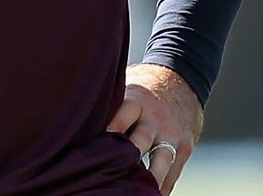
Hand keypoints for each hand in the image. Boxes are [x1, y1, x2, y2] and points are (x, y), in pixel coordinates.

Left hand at [106, 62, 203, 192]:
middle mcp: (154, 118)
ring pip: (160, 162)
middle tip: (111, 176)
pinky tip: (148, 195)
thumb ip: (110, 104)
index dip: (110, 132)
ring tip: (134, 194)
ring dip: (147, 180)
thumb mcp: (128, 86)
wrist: (185, 78)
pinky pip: (172, 174)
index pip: (122, 116)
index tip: (94, 149)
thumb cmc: (145, 88)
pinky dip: (161, 188)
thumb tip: (77, 123)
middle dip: (126, 160)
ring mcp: (171, 134)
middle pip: (140, 141)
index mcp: (136, 100)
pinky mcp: (184, 147)